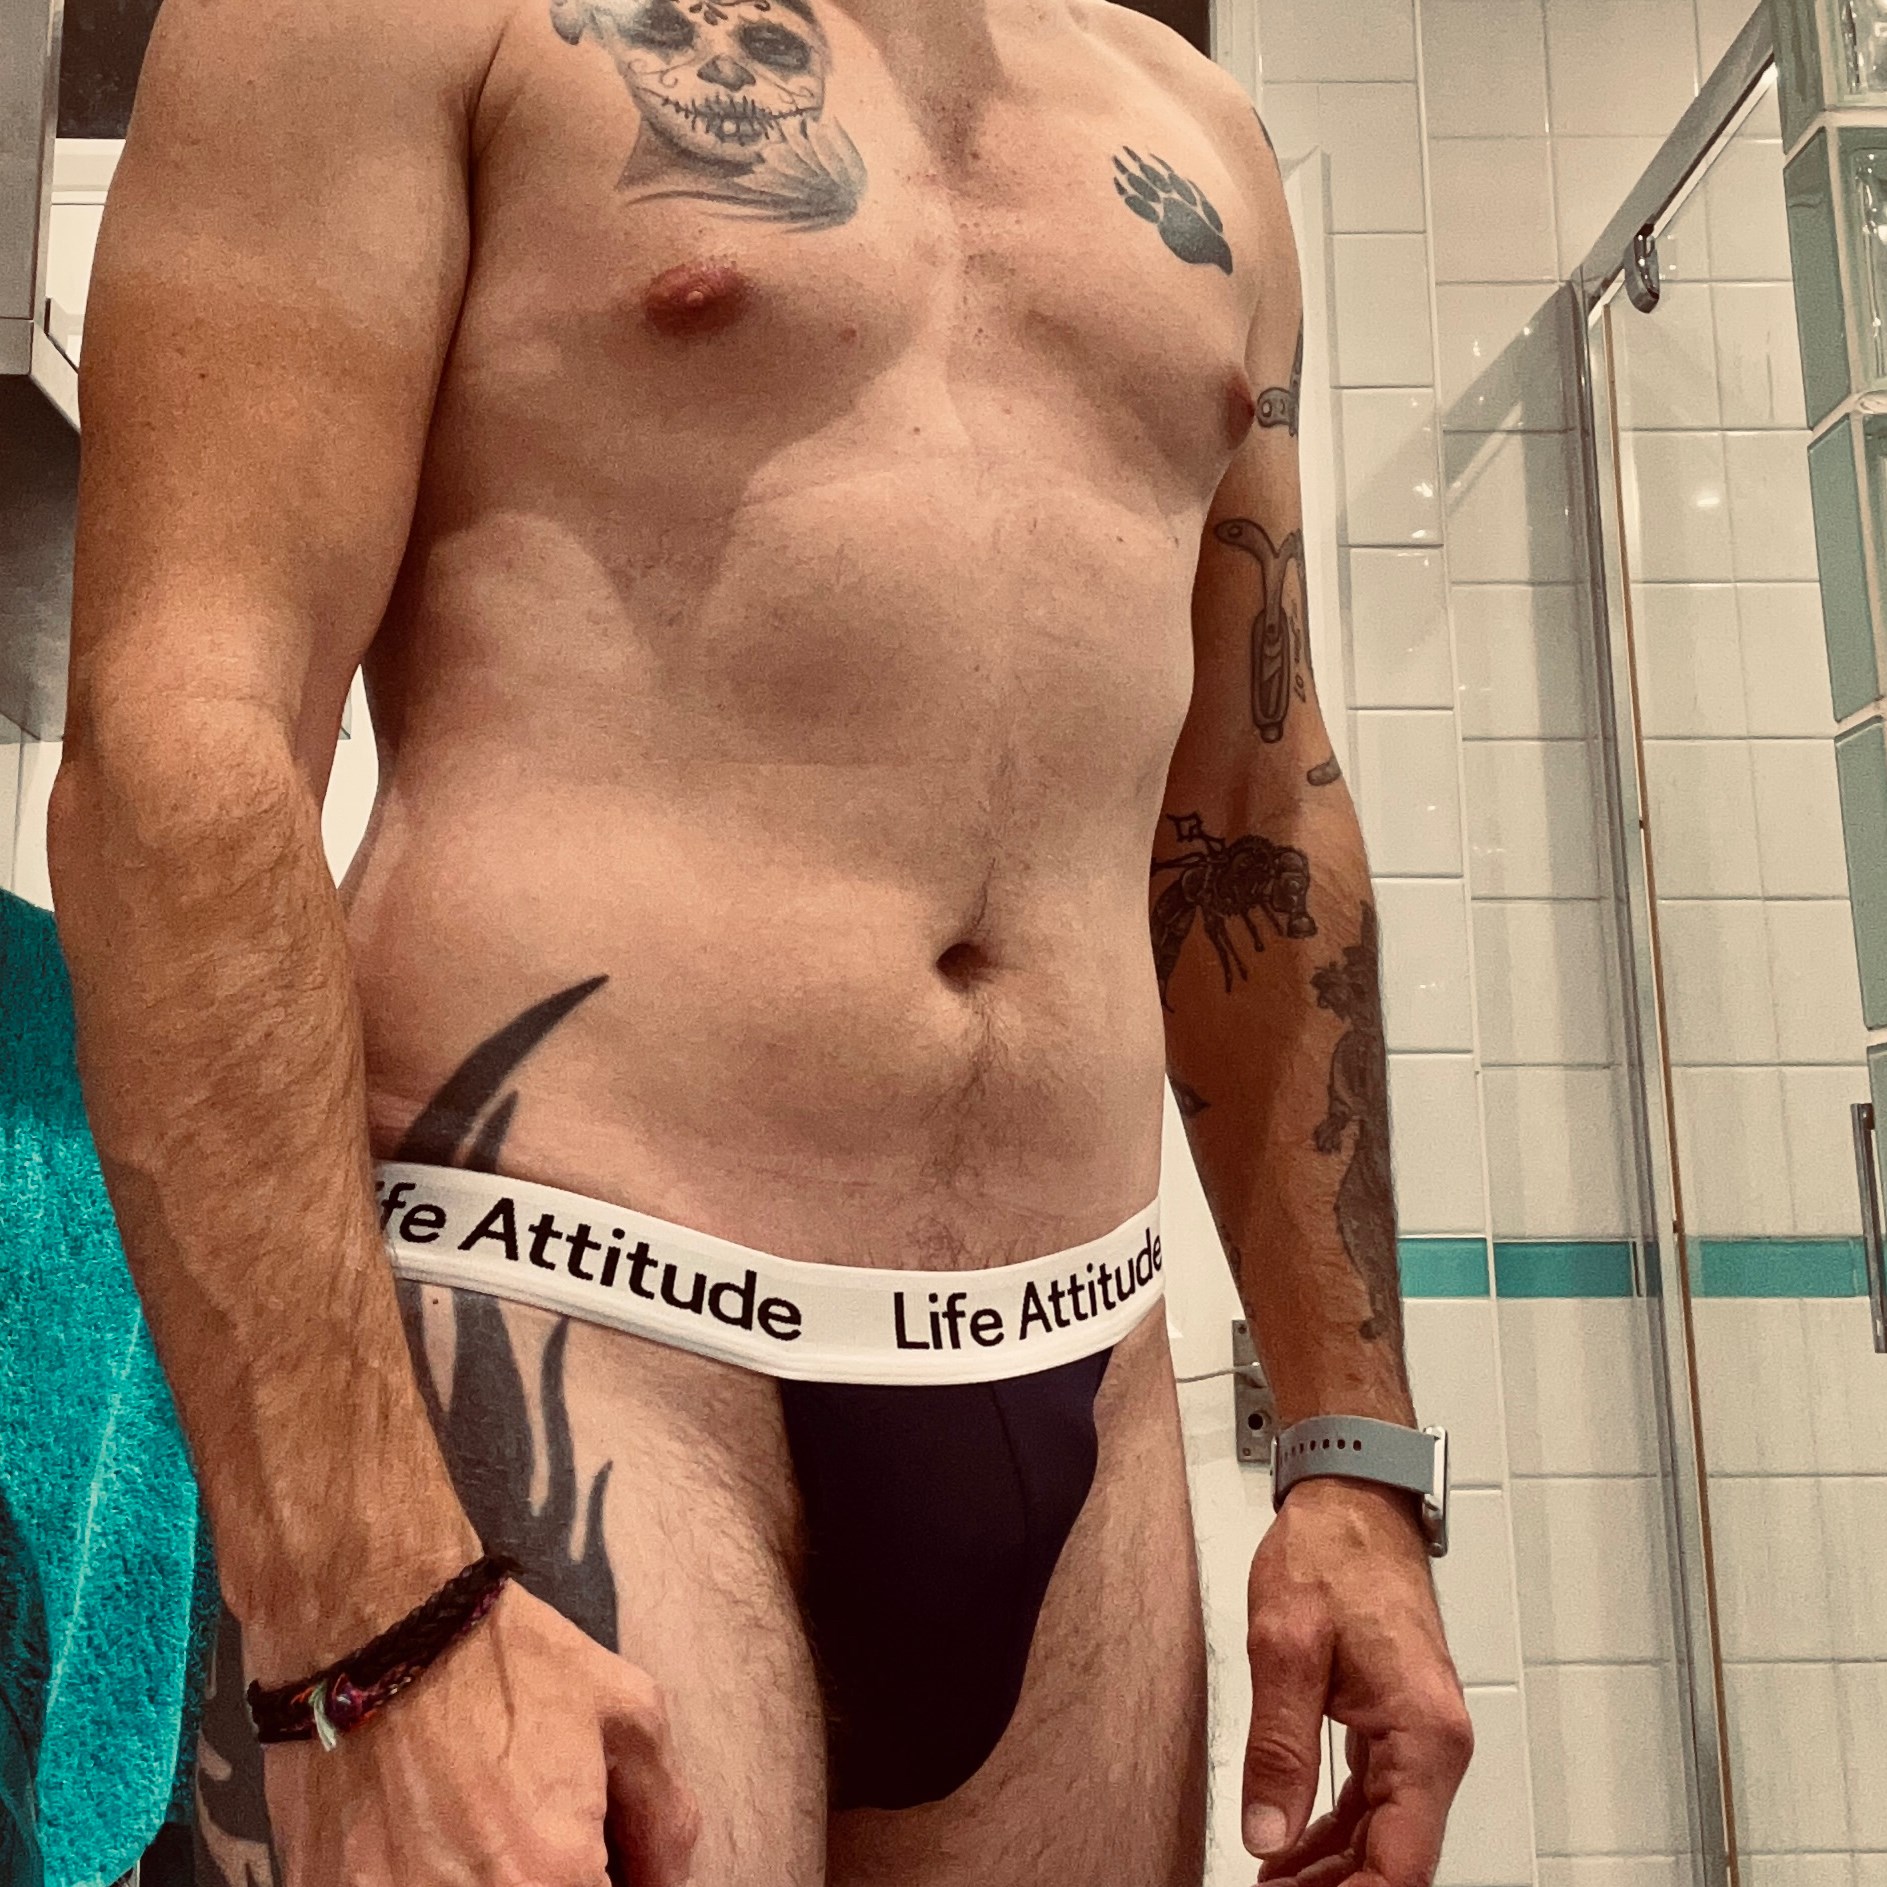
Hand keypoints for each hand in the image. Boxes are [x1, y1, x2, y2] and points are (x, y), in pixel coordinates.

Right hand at [263, 1583, 699, 1886]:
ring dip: (491, 1877)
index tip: (597, 1857)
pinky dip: (428, 1875)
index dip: (609, 1885)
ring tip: (486, 1829)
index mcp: (552, 1877)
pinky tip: (435, 1839)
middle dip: (554, 1876)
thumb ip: (663, 1821)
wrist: (376, 1625)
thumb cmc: (507, 1662)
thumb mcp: (626, 1713)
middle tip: (540, 1832)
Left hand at [1241, 1478, 1472, 1886]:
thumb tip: (1268, 1832)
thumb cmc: (1330, 1551)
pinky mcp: (1397, 1719)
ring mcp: (1419, 1732)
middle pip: (1396, 1858)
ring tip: (1272, 1884)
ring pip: (1385, 1833)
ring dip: (1332, 1870)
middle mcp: (1434, 1741)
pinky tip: (1291, 1847)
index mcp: (1423, 1731)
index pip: (1402, 1863)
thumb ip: (1279, 1746)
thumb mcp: (1285, 1645)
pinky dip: (1335, 1830)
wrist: (1353, 1496)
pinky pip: (1374, 1798)